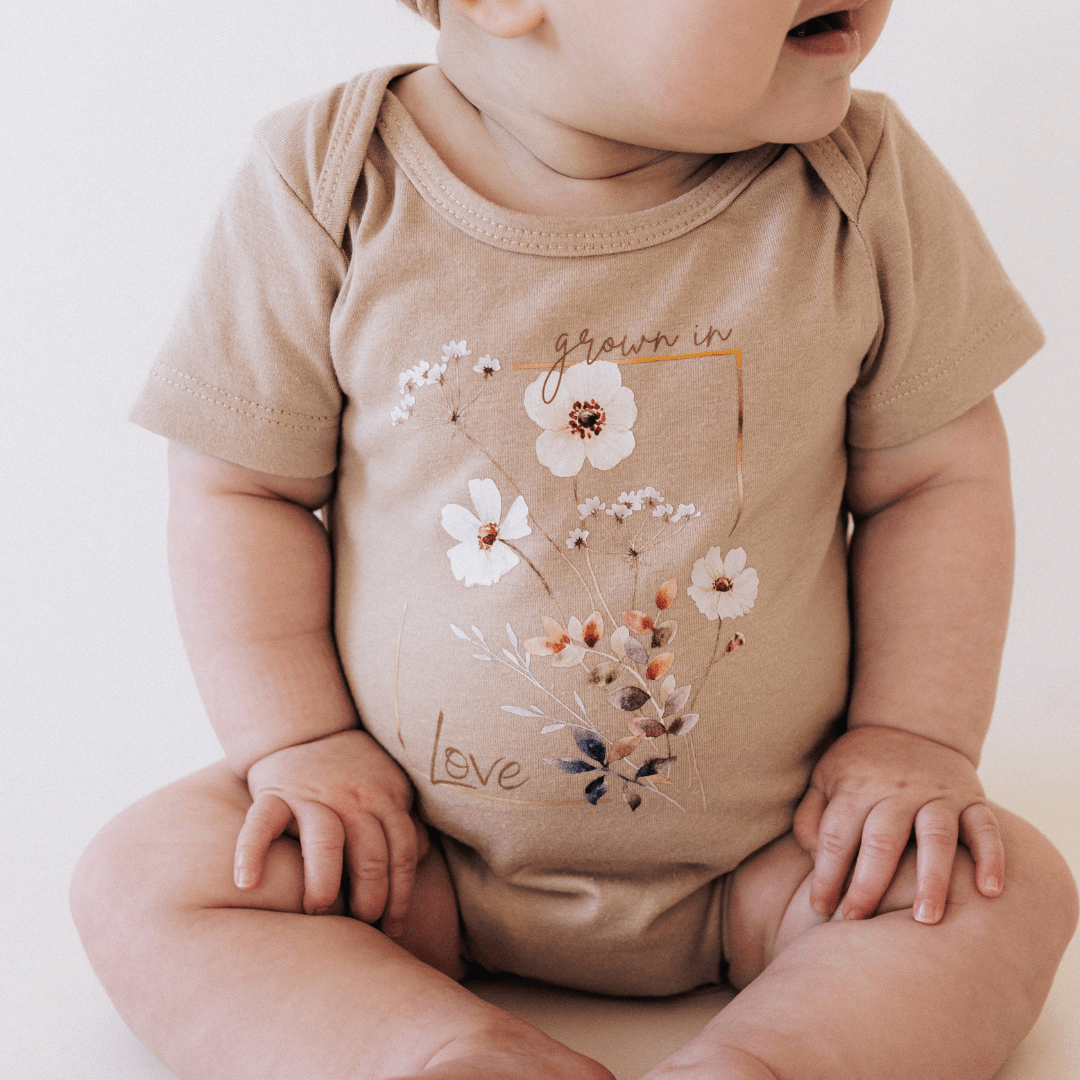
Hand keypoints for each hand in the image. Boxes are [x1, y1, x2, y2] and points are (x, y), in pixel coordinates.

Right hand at [233, 728, 427, 936]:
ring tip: (320, 914)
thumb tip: (420, 859)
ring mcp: (312, 795)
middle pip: (371, 853)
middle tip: (360, 928)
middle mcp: (352, 798)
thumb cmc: (355, 772)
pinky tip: (247, 883)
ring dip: (326, 884)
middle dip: (369, 899)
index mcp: (385, 799)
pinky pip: (261, 823)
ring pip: (327, 841)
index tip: (393, 929)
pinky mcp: (274, 793)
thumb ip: (401, 822)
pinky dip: (251, 852)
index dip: (402, 895)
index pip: (403, 852)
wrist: (308, 727)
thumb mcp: (389, 788)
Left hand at [793, 725, 1003, 923]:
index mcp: (856, 787)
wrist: (911, 726)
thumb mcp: (824, 779)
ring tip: (926, 920)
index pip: (837, 837)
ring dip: (932, 880)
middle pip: (882, 841)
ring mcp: (938, 794)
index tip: (822, 910)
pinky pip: (985, 828)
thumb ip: (812, 817)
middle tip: (860, 923)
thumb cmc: (860, 767)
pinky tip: (989, 891)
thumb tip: (815, 860)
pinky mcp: (971, 797)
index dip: (827, 876)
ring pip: (936, 838)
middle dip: (870, 885)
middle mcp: (897, 790)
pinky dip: (991, 858)